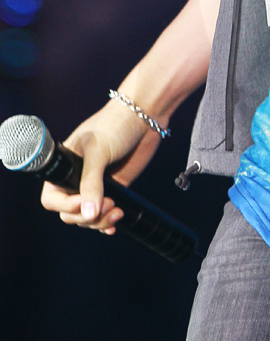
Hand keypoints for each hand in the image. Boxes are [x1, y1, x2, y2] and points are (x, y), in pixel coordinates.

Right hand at [40, 99, 164, 234]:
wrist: (145, 116)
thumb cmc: (115, 125)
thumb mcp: (99, 152)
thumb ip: (92, 183)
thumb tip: (88, 214)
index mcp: (64, 167)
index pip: (52, 198)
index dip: (65, 206)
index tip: (84, 204)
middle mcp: (76, 178)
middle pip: (70, 213)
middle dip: (86, 216)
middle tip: (109, 204)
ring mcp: (96, 186)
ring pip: (87, 217)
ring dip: (99, 221)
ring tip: (117, 212)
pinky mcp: (115, 189)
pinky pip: (104, 214)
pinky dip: (106, 222)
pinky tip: (114, 224)